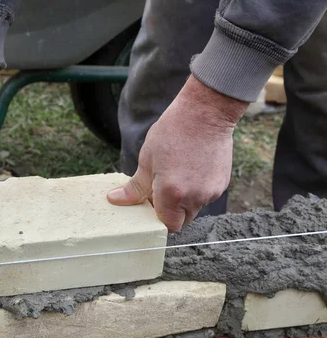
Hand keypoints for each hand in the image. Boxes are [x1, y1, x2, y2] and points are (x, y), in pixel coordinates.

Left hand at [107, 76, 247, 231]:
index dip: (157, 219)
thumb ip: (134, 187)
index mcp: (172, 193)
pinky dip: (196, 190)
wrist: (205, 113)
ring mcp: (211, 191)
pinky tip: (189, 169)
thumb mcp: (146, 159)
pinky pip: (205, 196)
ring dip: (183, 200)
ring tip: (176, 173)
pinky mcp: (222, 183)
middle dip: (170, 211)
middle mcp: (194, 197)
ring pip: (194, 208)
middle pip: (181, 220)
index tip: (150, 205)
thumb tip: (115, 200)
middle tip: (160, 189)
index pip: (167, 225)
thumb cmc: (173, 132)